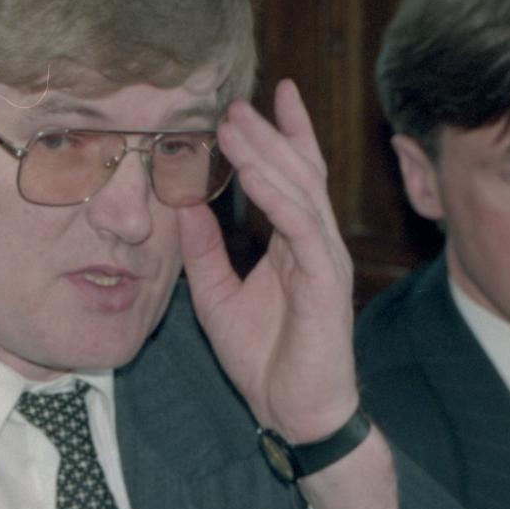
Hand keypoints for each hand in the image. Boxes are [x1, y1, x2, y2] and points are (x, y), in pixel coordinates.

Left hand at [178, 78, 358, 441]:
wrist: (294, 413)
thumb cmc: (265, 358)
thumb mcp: (216, 295)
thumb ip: (203, 250)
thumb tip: (183, 204)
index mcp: (294, 244)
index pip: (292, 176)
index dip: (283, 134)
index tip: (265, 95)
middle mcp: (315, 243)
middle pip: (298, 173)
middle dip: (269, 133)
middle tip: (238, 101)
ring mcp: (325, 260)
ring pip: (300, 191)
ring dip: (268, 154)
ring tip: (239, 123)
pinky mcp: (327, 283)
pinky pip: (303, 230)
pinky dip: (279, 198)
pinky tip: (256, 174)